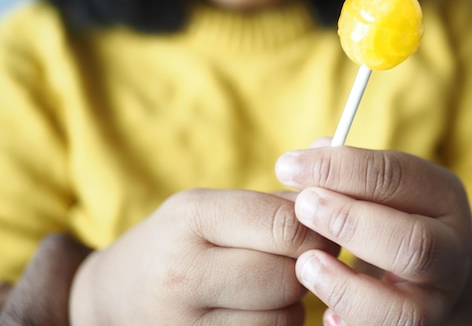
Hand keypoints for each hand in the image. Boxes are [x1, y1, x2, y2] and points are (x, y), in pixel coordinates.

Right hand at [70, 189, 338, 325]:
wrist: (113, 297)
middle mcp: (184, 272)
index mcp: (192, 217)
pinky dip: (274, 325)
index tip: (320, 228)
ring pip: (284, 317)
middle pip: (288, 275)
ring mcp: (186, 321)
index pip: (286, 226)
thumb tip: (337, 182)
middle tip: (298, 259)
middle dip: (305, 267)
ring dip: (290, 302)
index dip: (317, 229)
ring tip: (268, 287)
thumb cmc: (175, 244)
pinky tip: (255, 311)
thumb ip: (273, 203)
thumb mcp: (208, 209)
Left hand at [275, 143, 471, 325]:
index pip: (395, 175)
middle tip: (303, 207)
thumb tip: (302, 164)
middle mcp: (451, 250)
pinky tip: (323, 314)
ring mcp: (437, 299)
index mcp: (443, 197)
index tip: (288, 166)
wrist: (427, 270)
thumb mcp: (377, 184)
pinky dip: (350, 324)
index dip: (339, 168)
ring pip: (404, 310)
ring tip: (304, 265)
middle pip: (413, 243)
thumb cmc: (388, 213)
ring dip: (345, 287)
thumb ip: (345, 171)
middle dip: (350, 223)